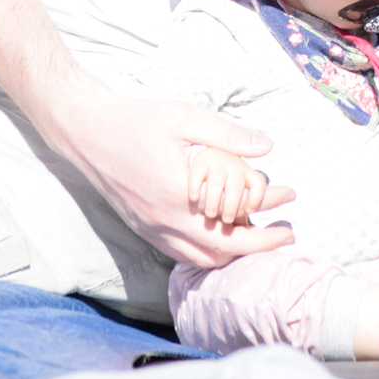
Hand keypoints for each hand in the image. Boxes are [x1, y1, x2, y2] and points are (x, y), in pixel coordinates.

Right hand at [37, 81, 296, 267]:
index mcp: (179, 196)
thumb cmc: (137, 120)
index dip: (267, 233)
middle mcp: (164, 221)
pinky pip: (181, 253)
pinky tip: (222, 232)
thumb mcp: (185, 118)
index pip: (234, 231)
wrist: (87, 131)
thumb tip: (267, 147)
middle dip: (258, 247)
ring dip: (232, 252)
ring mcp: (151, 229)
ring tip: (256, 232)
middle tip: (284, 232)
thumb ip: (228, 135)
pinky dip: (207, 251)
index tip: (291, 218)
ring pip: (200, 260)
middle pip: (222, 253)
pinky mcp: (142, 229)